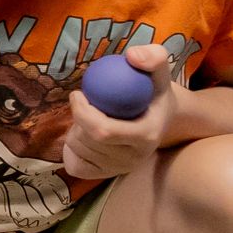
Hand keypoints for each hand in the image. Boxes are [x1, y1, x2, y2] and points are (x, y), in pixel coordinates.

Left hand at [62, 45, 176, 178]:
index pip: (102, 131)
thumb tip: (132, 56)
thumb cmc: (153, 91)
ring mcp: (119, 170)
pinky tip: (82, 134)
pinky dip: (71, 147)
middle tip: (83, 103)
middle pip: (87, 140)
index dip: (82, 112)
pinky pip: (74, 164)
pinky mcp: (104, 176)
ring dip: (75, 129)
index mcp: (147, 136)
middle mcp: (134, 158)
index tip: (77, 93)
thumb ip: (153, 57)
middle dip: (77, 118)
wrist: (161, 119)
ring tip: (89, 117)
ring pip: (79, 150)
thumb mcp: (159, 70)